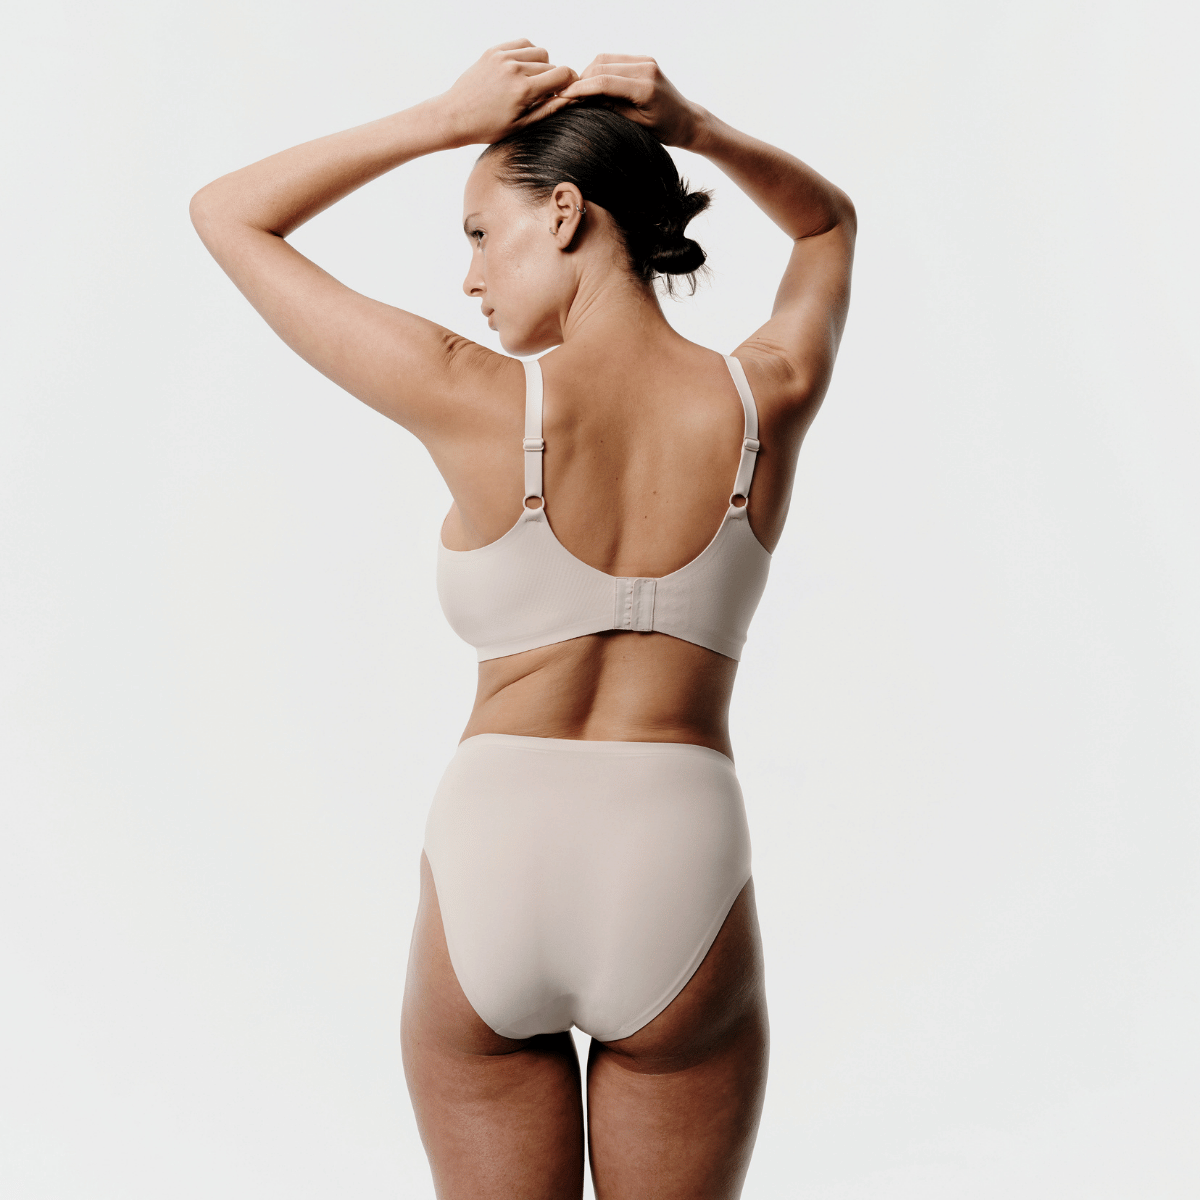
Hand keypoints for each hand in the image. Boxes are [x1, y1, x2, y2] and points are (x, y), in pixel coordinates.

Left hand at [437, 39, 577, 146]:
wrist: (455, 116)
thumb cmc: (487, 127)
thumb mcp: (521, 126)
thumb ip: (548, 110)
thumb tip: (571, 98)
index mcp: (523, 90)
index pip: (562, 74)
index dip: (570, 82)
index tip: (567, 91)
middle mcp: (514, 69)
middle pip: (551, 65)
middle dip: (553, 79)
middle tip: (543, 95)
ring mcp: (503, 57)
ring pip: (539, 52)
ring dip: (542, 65)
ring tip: (532, 81)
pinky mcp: (493, 51)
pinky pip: (522, 44)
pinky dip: (527, 54)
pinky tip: (522, 69)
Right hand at [558, 55, 701, 148]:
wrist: (687, 120)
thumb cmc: (665, 130)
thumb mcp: (636, 125)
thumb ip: (611, 109)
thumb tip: (583, 100)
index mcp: (645, 86)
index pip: (604, 81)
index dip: (580, 88)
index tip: (562, 96)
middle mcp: (646, 67)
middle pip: (601, 65)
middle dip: (581, 80)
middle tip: (567, 96)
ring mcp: (645, 60)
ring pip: (604, 59)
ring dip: (588, 74)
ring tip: (579, 93)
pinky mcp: (643, 59)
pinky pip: (613, 59)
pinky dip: (599, 70)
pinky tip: (593, 86)